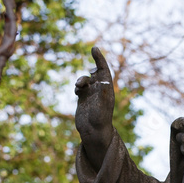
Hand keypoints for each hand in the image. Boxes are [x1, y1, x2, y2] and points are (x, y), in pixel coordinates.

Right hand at [75, 47, 115, 169]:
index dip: (100, 59)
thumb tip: (104, 81)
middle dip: (89, 70)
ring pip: (86, 80)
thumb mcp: (102, 108)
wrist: (93, 134)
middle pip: (95, 73)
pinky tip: (76, 91)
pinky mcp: (83, 100)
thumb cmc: (100, 122)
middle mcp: (100, 91)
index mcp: (107, 90)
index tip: (94, 48)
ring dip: (81, 80)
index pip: (104, 70)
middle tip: (86, 71)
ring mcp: (91, 95)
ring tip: (78, 86)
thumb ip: (103, 95)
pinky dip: (77, 86)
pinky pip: (80, 87)